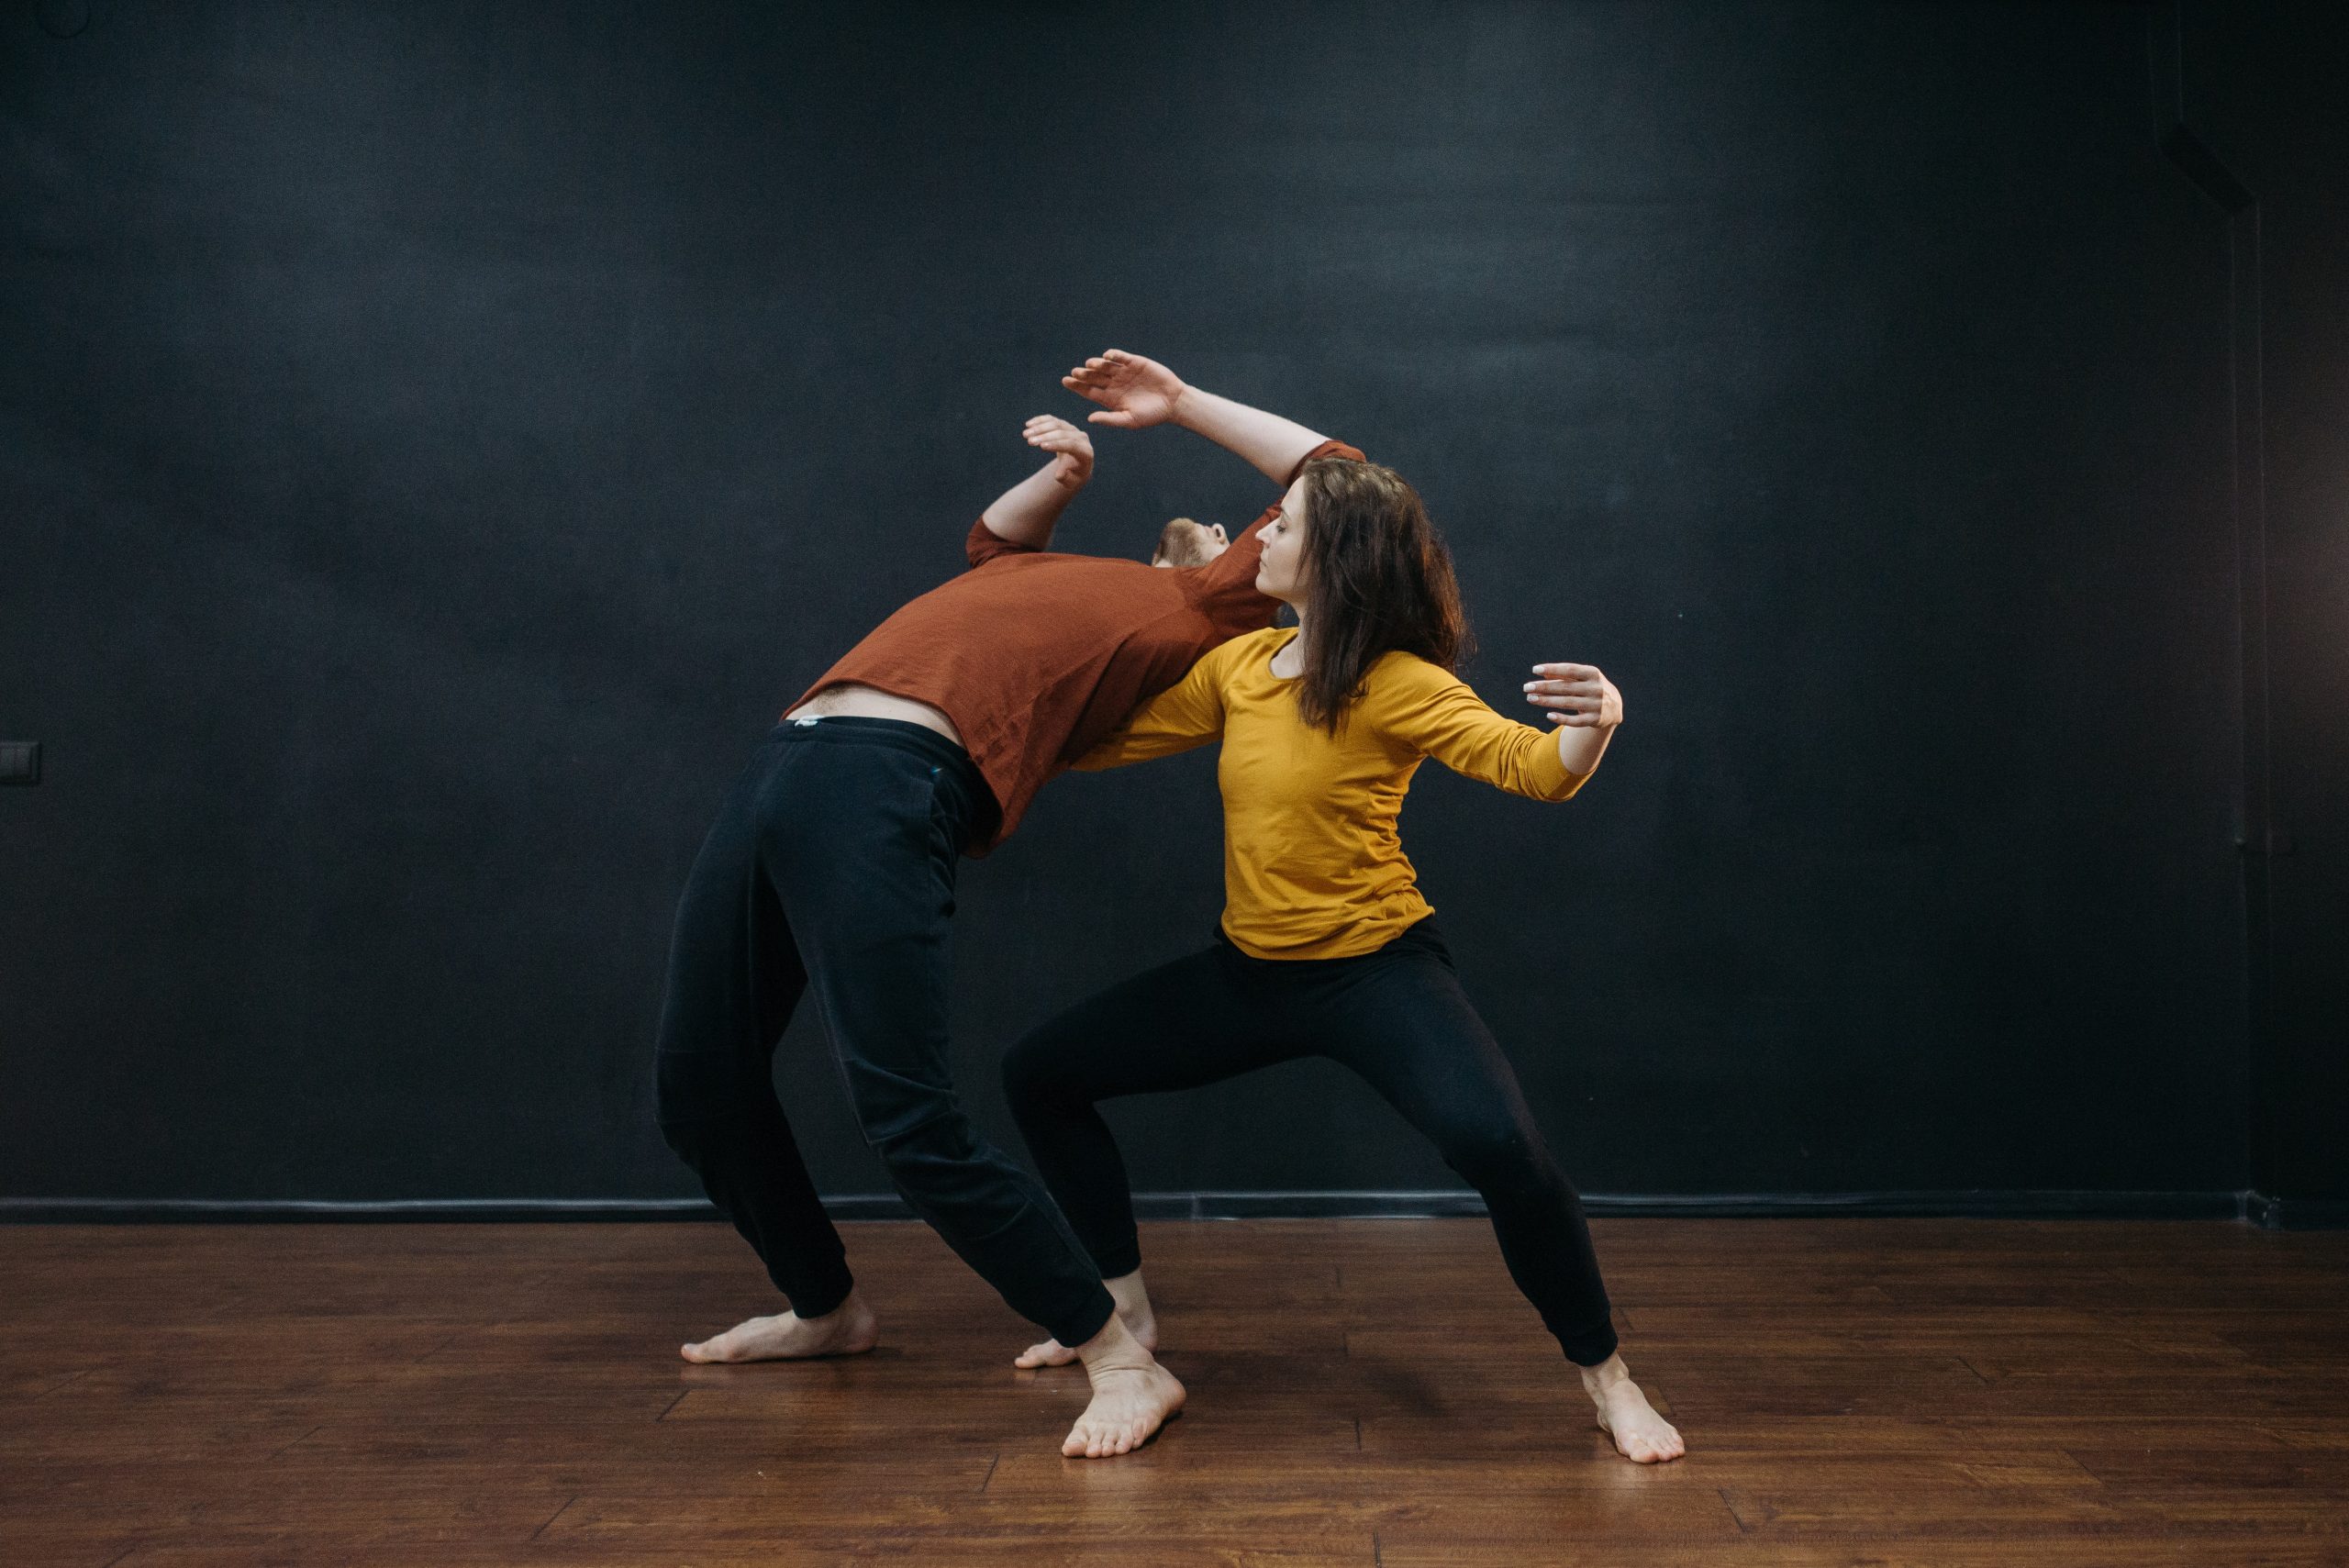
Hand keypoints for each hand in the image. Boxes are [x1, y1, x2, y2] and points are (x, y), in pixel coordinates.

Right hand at [1024, 414, 1094, 488]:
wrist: (1076, 466)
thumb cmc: (1073, 475)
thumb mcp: (1071, 481)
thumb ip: (1066, 479)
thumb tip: (1058, 475)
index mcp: (1086, 452)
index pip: (1072, 445)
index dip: (1057, 444)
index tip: (1042, 446)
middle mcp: (1081, 438)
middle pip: (1062, 433)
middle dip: (1045, 436)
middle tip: (1029, 441)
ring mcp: (1073, 430)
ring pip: (1056, 424)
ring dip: (1040, 428)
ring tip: (1025, 434)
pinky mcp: (1064, 425)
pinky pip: (1052, 420)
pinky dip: (1040, 421)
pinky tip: (1028, 424)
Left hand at [1063, 349, 1187, 429]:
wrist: (1173, 403)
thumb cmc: (1151, 415)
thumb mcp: (1129, 420)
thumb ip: (1110, 419)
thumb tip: (1089, 418)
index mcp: (1109, 398)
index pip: (1088, 391)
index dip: (1077, 386)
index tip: (1065, 381)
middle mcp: (1114, 384)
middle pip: (1094, 377)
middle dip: (1084, 374)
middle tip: (1074, 372)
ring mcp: (1123, 372)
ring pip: (1105, 366)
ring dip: (1097, 364)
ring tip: (1090, 364)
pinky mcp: (1135, 363)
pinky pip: (1121, 357)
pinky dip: (1114, 355)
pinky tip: (1107, 356)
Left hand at [1523, 663, 1622, 727]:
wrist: (1614, 707)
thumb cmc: (1591, 687)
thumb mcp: (1583, 678)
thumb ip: (1564, 675)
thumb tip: (1543, 672)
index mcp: (1593, 674)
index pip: (1570, 669)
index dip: (1552, 669)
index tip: (1535, 670)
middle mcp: (1596, 688)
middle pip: (1565, 687)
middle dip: (1544, 687)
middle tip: (1526, 687)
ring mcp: (1596, 705)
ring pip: (1567, 703)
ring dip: (1547, 701)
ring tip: (1531, 699)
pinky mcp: (1595, 720)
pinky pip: (1575, 721)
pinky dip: (1562, 718)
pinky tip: (1548, 715)